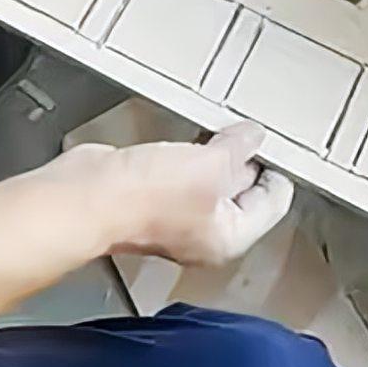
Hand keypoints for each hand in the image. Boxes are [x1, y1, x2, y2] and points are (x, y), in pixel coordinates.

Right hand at [52, 123, 292, 267]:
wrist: (89, 196)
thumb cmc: (144, 200)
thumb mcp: (211, 165)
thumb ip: (238, 150)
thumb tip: (253, 138)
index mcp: (229, 238)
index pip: (272, 203)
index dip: (277, 169)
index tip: (278, 141)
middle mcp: (205, 232)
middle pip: (242, 192)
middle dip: (247, 160)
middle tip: (253, 128)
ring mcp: (177, 214)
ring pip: (211, 179)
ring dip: (217, 154)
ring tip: (225, 128)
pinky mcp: (153, 194)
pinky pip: (183, 171)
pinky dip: (190, 152)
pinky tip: (191, 134)